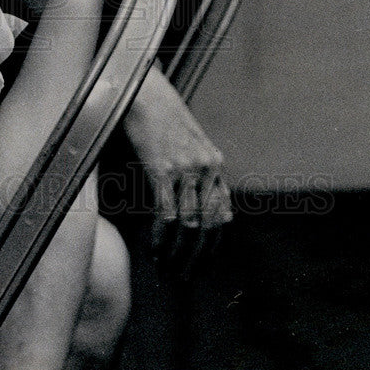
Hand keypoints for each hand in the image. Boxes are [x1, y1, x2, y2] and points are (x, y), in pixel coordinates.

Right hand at [124, 66, 232, 274]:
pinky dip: (161, 237)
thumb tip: (202, 205)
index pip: (223, 213)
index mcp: (215, 163)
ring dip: (177, 252)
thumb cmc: (163, 118)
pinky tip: (154, 250)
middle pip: (208, 224)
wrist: (146, 93)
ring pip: (188, 224)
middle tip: (186, 275)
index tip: (203, 262)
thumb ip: (199, 171)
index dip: (214, 243)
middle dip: (197, 255)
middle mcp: (207, 168)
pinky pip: (167, 214)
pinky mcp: (164, 170)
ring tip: (168, 269)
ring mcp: (187, 170)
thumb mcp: (190, 143)